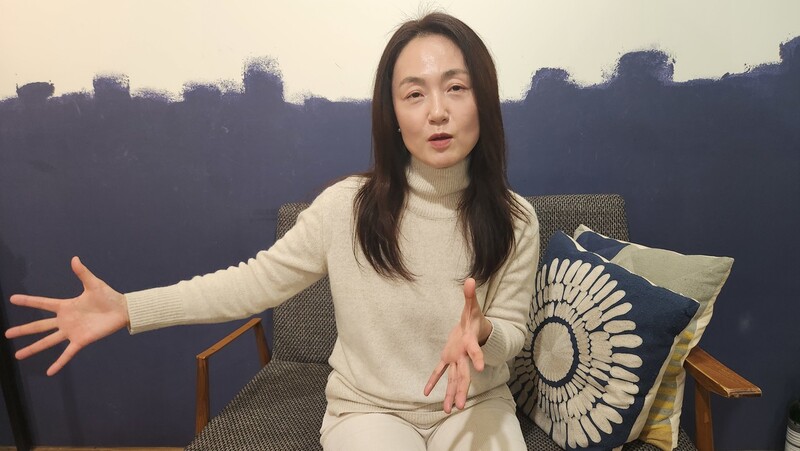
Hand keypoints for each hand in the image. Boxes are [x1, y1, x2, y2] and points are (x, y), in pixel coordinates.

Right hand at [4, 257, 128, 375]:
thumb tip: (74, 258)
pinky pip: (67, 354)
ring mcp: (72, 332)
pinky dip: (59, 363)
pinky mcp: (81, 341)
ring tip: (18, 356)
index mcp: (66, 306)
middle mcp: (65, 320)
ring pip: (48, 341)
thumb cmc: (108, 296)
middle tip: (7, 334)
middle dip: (23, 330)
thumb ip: (82, 273)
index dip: (28, 301)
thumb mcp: (93, 284)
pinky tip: (50, 372)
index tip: (12, 299)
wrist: (122, 310)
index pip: (43, 303)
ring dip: (33, 349)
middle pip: (40, 325)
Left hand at [423, 277, 492, 412]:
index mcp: (470, 343)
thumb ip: (470, 295)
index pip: (474, 351)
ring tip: (447, 410)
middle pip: (464, 375)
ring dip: (451, 394)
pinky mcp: (448, 358)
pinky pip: (440, 372)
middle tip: (459, 406)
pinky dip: (434, 381)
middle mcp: (464, 355)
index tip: (480, 368)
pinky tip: (427, 393)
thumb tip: (469, 280)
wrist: (478, 328)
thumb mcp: (472, 306)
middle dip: (461, 390)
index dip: (477, 357)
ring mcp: (456, 359)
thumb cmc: (474, 317)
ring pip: (454, 379)